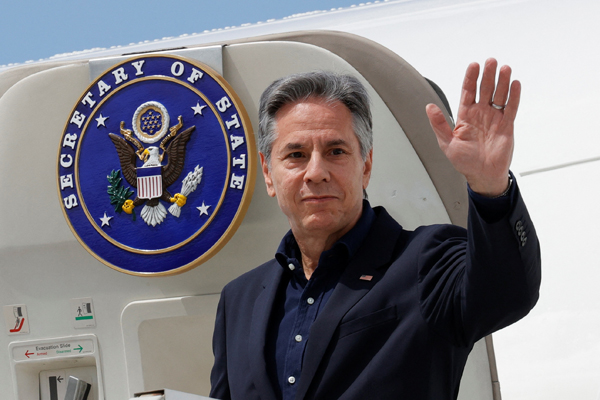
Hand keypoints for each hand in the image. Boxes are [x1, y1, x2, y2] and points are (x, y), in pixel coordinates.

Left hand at [426, 58, 520, 195]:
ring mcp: (494, 118)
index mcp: (465, 116)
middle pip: (485, 89)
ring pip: (499, 95)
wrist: (482, 175)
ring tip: (504, 68)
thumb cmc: (464, 161)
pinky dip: (513, 96)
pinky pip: (511, 108)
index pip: (468, 92)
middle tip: (491, 61)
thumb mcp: (447, 143)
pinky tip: (515, 84)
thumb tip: (429, 107)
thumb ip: (439, 124)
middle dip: (487, 75)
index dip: (470, 79)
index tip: (473, 66)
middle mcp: (480, 114)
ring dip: (502, 82)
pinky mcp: (506, 125)